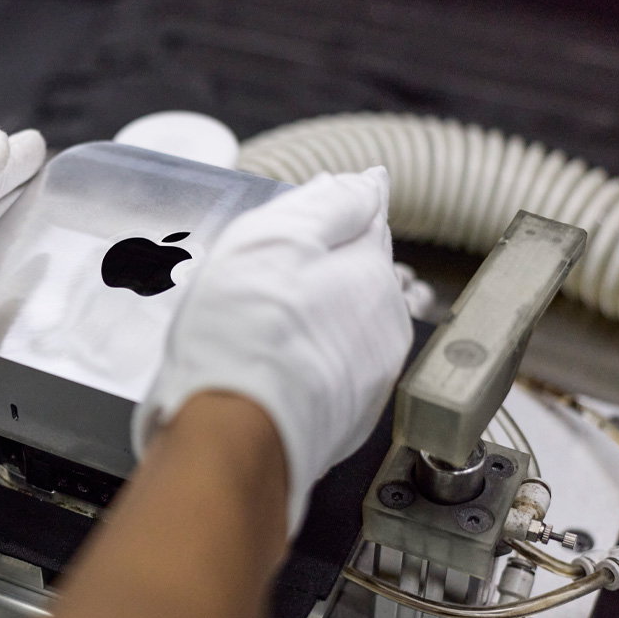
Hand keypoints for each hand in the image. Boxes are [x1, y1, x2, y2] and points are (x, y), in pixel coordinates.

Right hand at [131, 167, 411, 530]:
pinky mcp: (344, 423)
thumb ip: (329, 204)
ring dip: (314, 323)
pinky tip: (268, 371)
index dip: (330, 219)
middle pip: (354, 281)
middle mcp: (385, 326)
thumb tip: (369, 182)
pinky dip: (305, 367)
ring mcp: (368, 380)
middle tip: (263, 282)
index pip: (365, 225)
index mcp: (371, 273)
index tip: (300, 227)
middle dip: (320, 275)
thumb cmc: (245, 335)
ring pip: (343, 331)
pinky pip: (328, 378)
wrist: (233, 434)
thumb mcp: (275, 237)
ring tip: (261, 330)